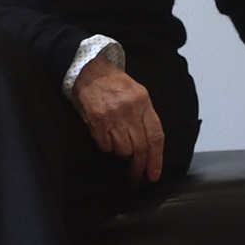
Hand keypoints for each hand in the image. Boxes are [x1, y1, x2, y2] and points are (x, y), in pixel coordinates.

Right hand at [73, 58, 165, 182]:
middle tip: (137, 174)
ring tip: (118, 145)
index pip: (155, 136)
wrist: (88, 70)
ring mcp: (112, 116)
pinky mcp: (97, 121)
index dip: (156, 159)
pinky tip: (105, 138)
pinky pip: (106, 146)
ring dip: (121, 153)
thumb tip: (150, 145)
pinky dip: (107, 147)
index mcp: (143, 101)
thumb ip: (144, 115)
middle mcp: (129, 110)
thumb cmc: (113, 82)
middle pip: (140, 147)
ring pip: (123, 150)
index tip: (154, 174)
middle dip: (139, 165)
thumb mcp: (136, 92)